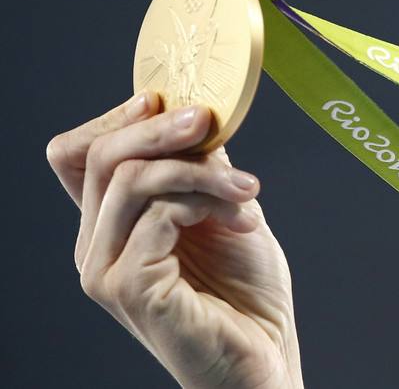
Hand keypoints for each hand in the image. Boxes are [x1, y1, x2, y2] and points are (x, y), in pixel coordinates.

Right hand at [47, 92, 303, 387]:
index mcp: (109, 225)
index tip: (171, 100)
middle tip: (209, 120)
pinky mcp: (128, 288)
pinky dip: (205, 201)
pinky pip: (157, 214)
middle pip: (98, 156)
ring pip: (130, 179)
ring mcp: (104, 270)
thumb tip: (197, 111)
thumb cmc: (245, 290)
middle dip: (159, 126)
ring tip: (248, 188)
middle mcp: (94, 247)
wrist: (265, 354)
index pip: (78, 154)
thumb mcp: (224, 206)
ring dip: (200, 169)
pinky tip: (243, 218)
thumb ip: (201, 164)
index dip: (117, 117)